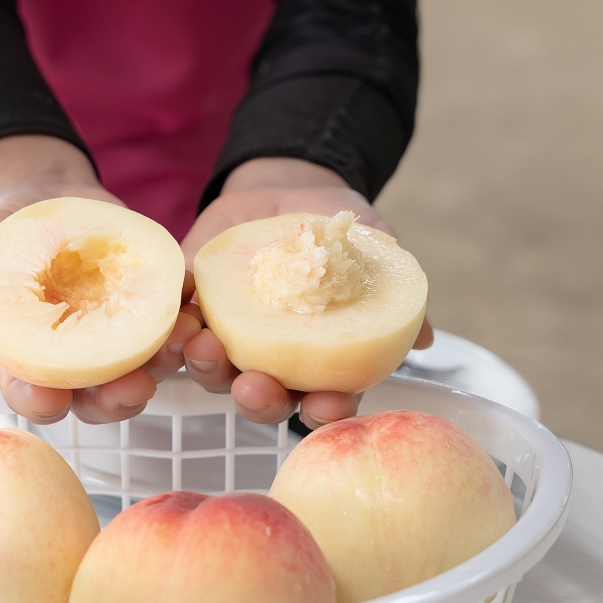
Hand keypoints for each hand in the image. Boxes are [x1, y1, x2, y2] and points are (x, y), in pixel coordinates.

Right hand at [0, 135, 201, 424]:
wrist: (54, 202)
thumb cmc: (14, 229)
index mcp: (26, 355)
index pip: (29, 392)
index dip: (38, 401)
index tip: (49, 399)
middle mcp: (75, 362)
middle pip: (96, 399)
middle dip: (116, 399)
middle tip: (133, 388)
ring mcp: (116, 344)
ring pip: (143, 371)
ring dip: (165, 364)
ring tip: (183, 343)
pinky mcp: (148, 317)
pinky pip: (173, 331)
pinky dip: (187, 326)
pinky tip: (197, 312)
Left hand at [179, 158, 432, 429]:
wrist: (288, 190)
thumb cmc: (339, 228)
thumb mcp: (375, 248)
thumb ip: (393, 290)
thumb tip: (428, 338)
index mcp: (319, 363)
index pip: (326, 401)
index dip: (326, 411)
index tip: (325, 404)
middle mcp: (272, 363)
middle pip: (264, 400)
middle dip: (258, 399)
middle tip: (252, 385)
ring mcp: (230, 341)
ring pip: (214, 373)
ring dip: (206, 367)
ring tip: (202, 345)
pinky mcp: (193, 312)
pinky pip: (178, 330)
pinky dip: (174, 329)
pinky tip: (176, 319)